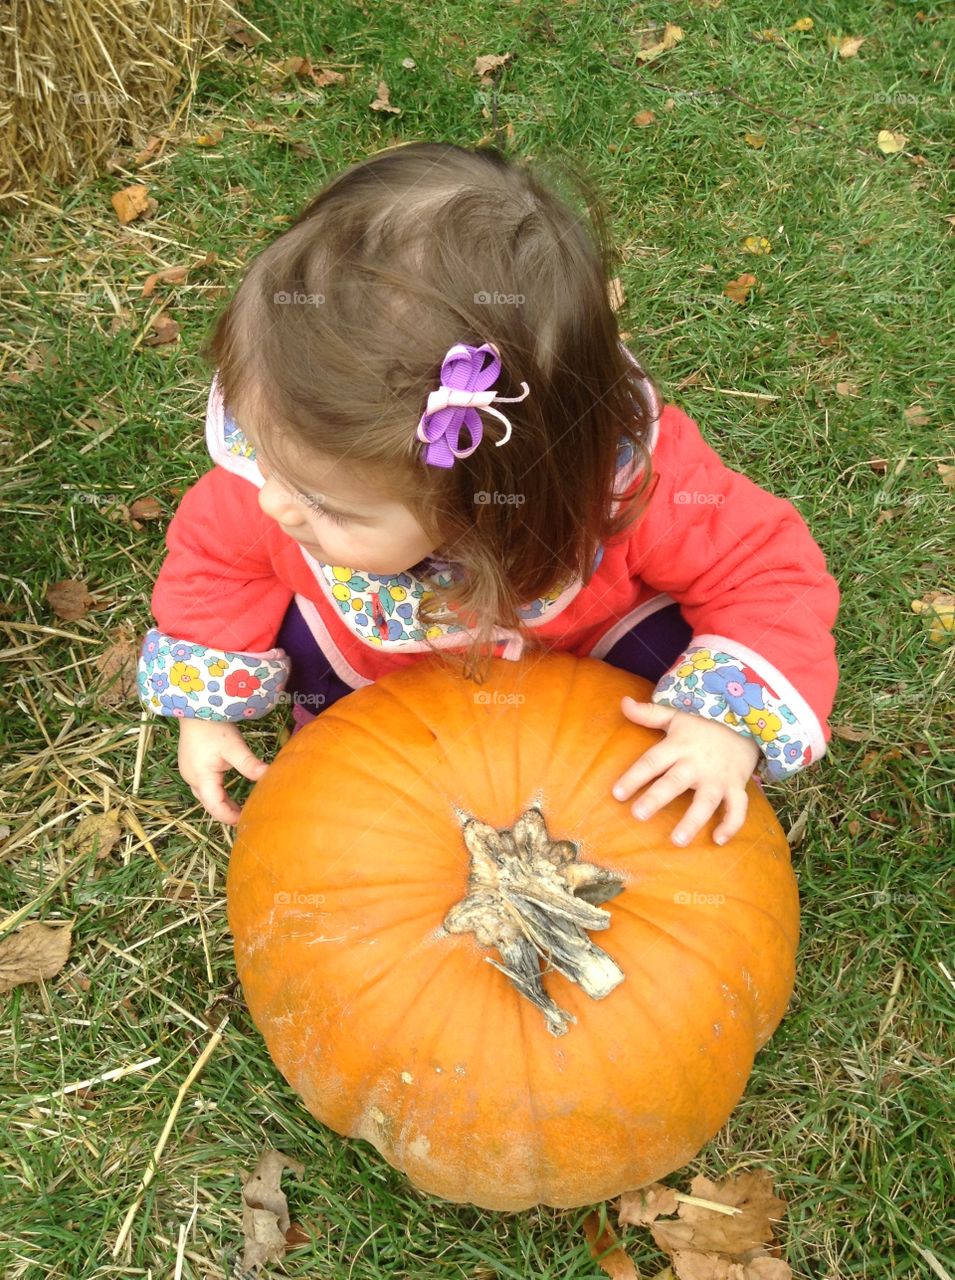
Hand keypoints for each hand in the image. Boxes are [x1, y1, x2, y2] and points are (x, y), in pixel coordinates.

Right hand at [177, 718, 268, 824]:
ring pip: (206, 795)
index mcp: (201, 778)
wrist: (195, 707)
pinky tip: (230, 792)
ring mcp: (189, 772)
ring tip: (242, 807)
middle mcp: (191, 779)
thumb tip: (269, 777)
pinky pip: (204, 786)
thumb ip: (249, 764)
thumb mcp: (234, 746)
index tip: (249, 820)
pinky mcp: (191, 765)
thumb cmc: (213, 727)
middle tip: (248, 816)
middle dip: (228, 812)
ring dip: (222, 803)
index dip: (231, 817)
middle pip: (210, 804)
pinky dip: (217, 792)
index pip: (216, 808)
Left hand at [612, 697, 760, 846]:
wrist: (746, 721)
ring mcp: (718, 777)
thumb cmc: (703, 723)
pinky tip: (718, 841)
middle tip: (638, 815)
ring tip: (677, 841)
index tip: (616, 794)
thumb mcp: (677, 715)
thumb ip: (649, 713)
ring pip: (705, 801)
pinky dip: (731, 824)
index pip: (652, 762)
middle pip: (674, 782)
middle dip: (656, 798)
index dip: (634, 777)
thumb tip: (623, 702)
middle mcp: (697, 764)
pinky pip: (737, 808)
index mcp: (678, 746)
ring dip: (692, 821)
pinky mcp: (736, 786)